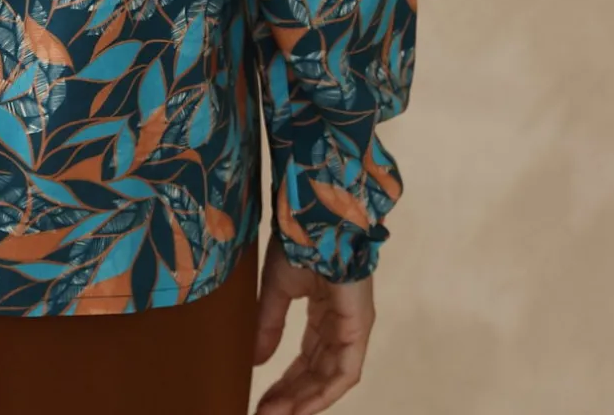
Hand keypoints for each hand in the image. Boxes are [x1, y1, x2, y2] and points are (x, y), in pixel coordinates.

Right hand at [252, 231, 374, 414]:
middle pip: (316, 372)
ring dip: (303, 401)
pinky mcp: (358, 329)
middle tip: (264, 414)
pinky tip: (301, 408)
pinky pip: (344, 372)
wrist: (318, 218)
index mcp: (322, 310)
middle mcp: (340, 324)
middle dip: (291, 397)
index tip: (261, 400)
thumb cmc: (299, 241)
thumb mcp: (276, 287)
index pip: (306, 357)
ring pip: (329, 377)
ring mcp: (352, 328)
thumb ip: (268, 323)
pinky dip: (323, 393)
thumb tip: (255, 360)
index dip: (285, 381)